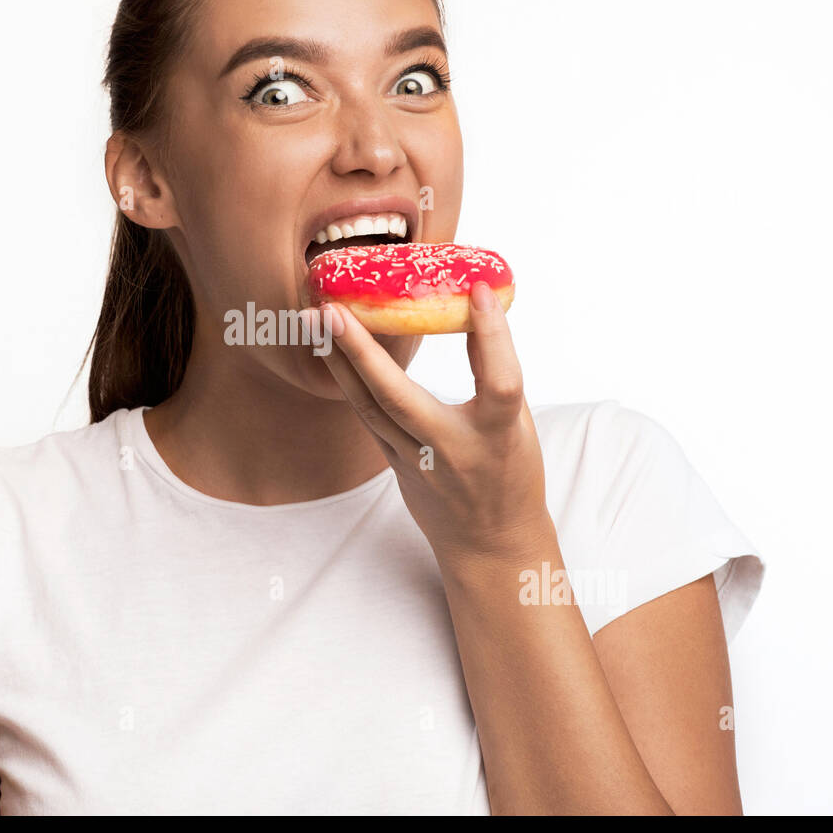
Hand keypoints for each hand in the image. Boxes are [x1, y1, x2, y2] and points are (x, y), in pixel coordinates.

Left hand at [307, 281, 554, 571]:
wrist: (489, 544)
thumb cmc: (510, 473)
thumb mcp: (517, 423)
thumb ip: (492, 372)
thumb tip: (473, 308)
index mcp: (499, 437)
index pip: (498, 380)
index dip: (492, 334)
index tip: (476, 289)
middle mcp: (453, 450)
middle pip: (400, 398)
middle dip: (362, 352)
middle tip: (332, 309)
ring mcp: (417, 461)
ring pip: (369, 407)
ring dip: (339, 360)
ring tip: (315, 319)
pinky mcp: (394, 464)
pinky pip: (366, 415)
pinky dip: (347, 378)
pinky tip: (328, 348)